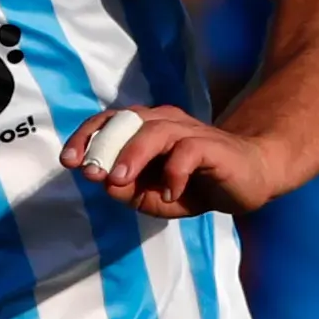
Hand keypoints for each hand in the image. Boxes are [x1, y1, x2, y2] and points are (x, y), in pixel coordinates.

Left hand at [61, 104, 287, 218]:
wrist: (251, 178)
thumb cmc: (198, 185)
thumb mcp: (157, 197)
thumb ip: (130, 192)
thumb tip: (104, 184)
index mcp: (146, 128)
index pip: (109, 122)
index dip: (86, 137)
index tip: (68, 161)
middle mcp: (164, 122)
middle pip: (126, 121)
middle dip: (103, 145)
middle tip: (90, 173)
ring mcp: (189, 131)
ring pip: (153, 131)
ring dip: (132, 154)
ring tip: (118, 180)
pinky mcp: (211, 145)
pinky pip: (187, 151)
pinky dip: (174, 173)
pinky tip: (172, 194)